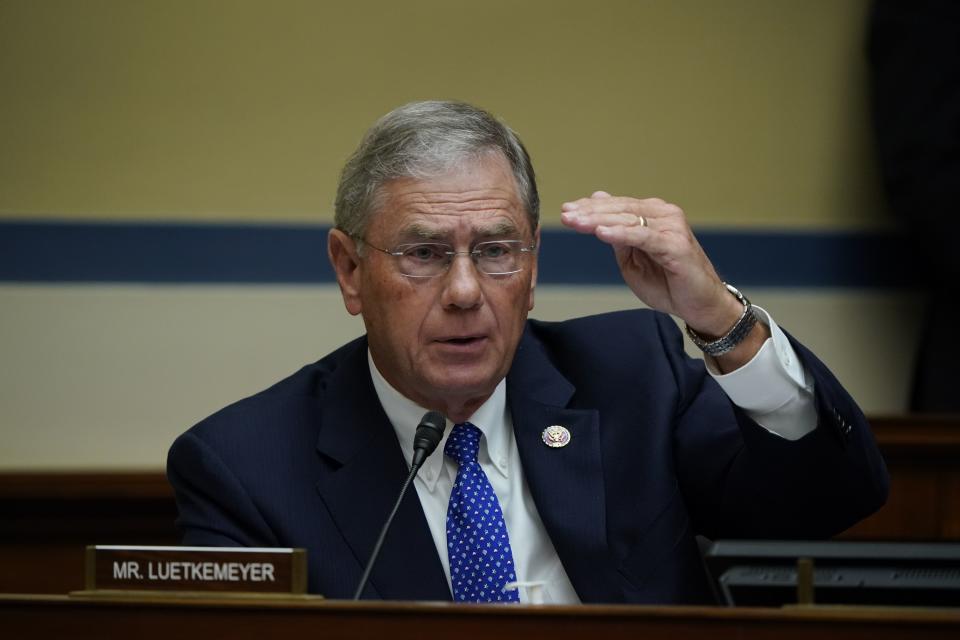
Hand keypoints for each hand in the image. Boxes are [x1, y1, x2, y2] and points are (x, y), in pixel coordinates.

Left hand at [560, 192, 743, 338]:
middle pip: (620, 209)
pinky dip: (621, 234)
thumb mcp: (632, 260)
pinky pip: (643, 236)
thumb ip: (617, 237)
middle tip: (566, 215)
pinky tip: (601, 233)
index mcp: (652, 215)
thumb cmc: (668, 283)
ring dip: (599, 220)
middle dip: (589, 212)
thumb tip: (598, 213)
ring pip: (628, 219)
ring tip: (576, 222)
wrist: (699, 305)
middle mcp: (663, 215)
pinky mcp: (676, 244)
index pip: (616, 206)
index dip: (590, 207)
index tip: (567, 211)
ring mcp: (671, 227)